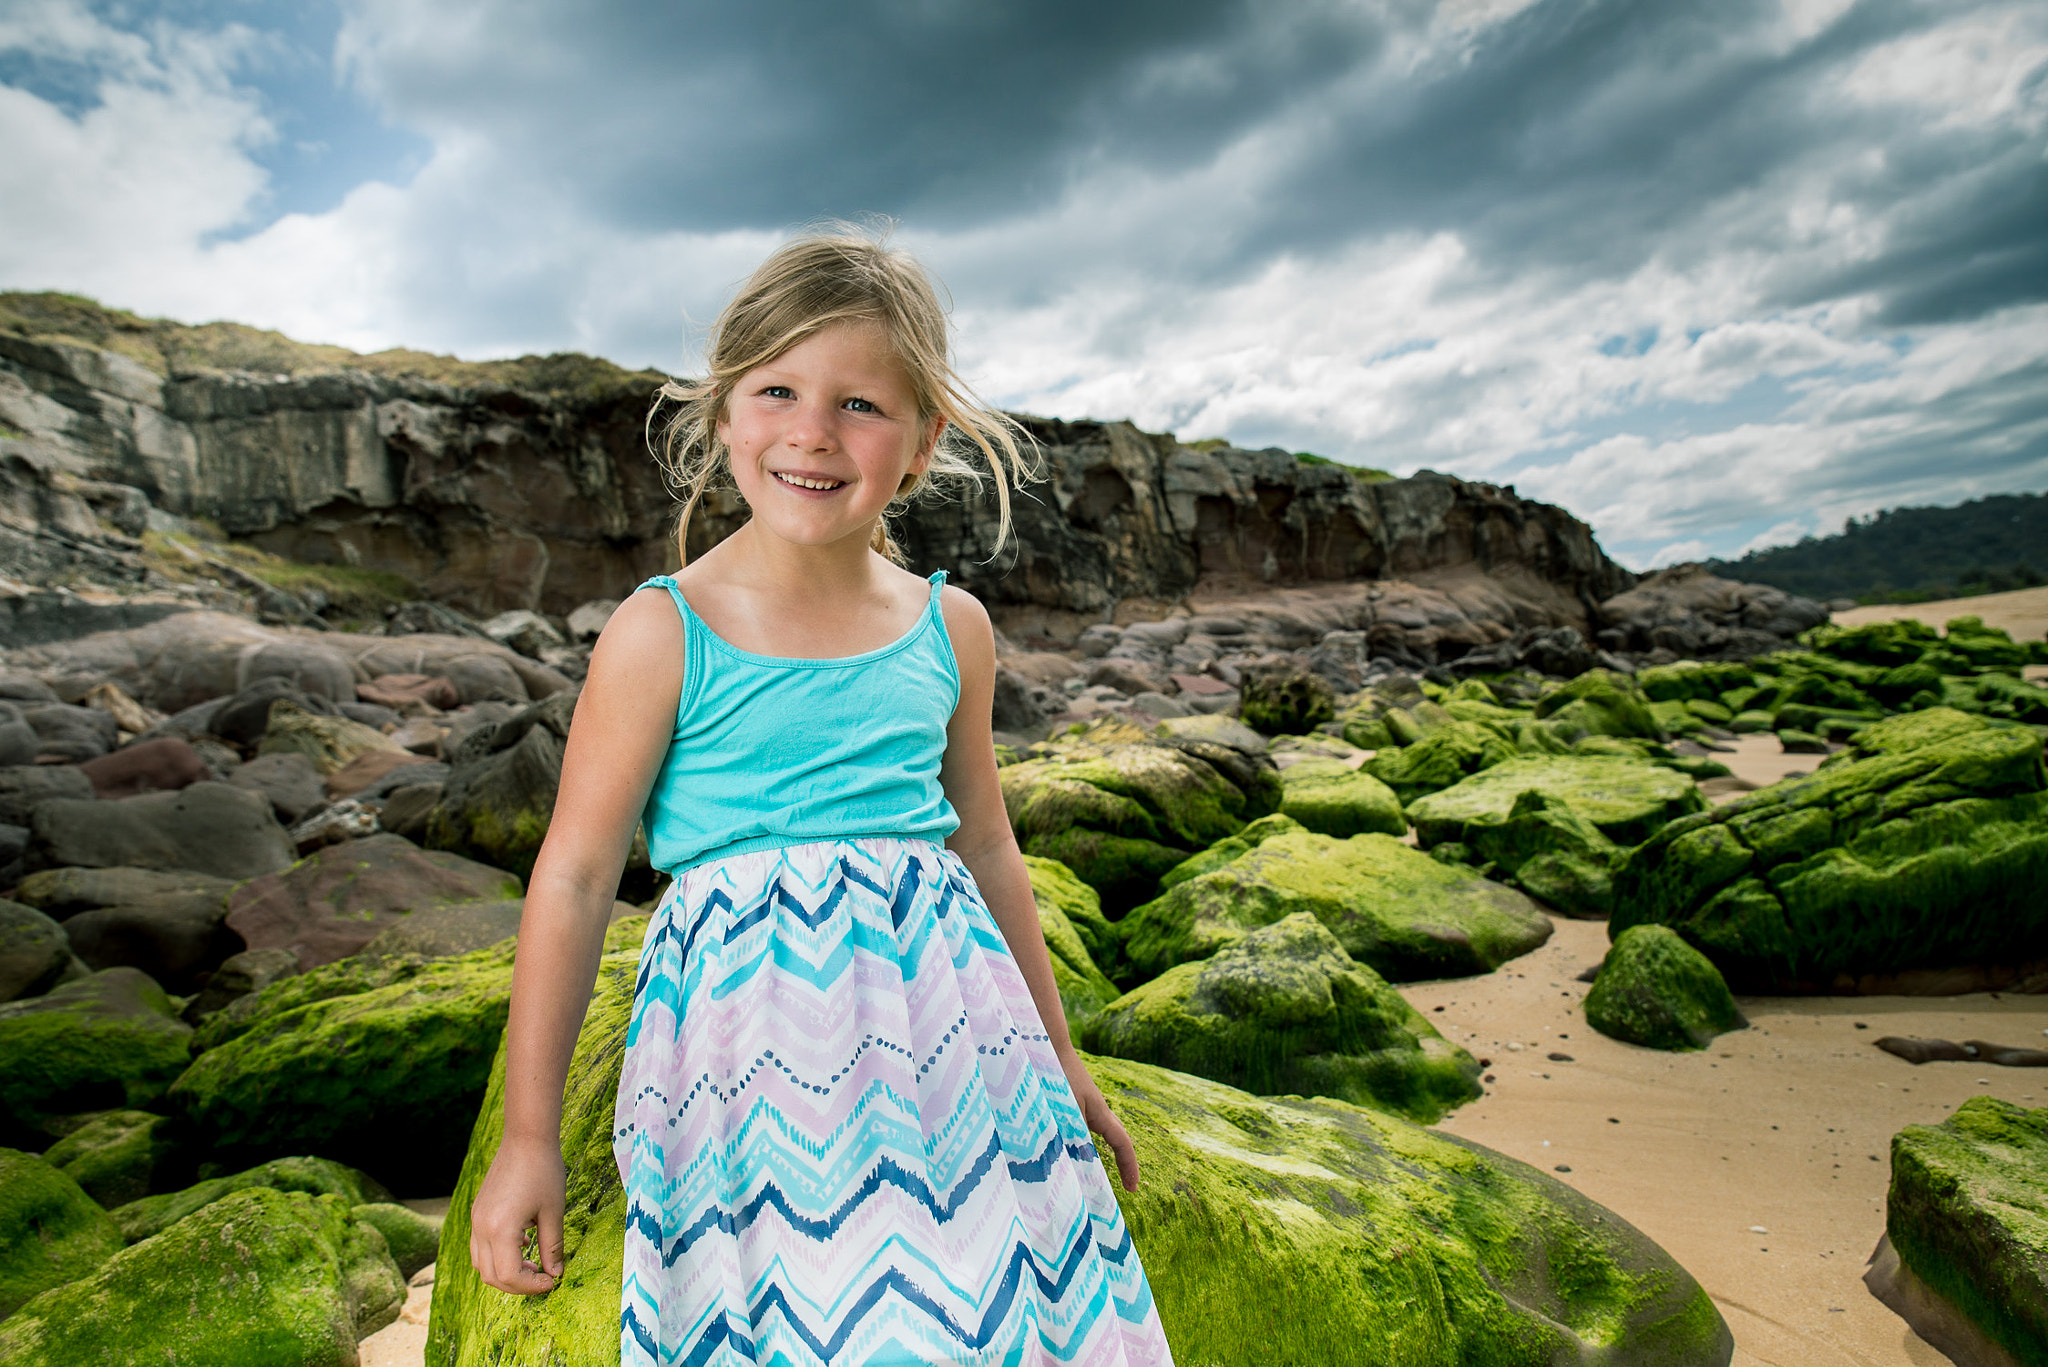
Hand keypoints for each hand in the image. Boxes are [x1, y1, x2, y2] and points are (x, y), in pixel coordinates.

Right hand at [469, 1134, 566, 1294]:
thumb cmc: (544, 1171)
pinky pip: (479, 1247)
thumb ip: (552, 1247)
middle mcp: (481, 1228)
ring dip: (505, 1272)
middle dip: (517, 1284)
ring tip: (532, 1263)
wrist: (525, 1138)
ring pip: (481, 1264)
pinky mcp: (477, 1212)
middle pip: (490, 1276)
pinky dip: (497, 1256)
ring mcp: (475, 1220)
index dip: (530, 1286)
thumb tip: (555, 1274)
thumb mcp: (553, 1212)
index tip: (551, 1281)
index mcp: (499, 1230)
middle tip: (543, 1278)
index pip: (508, 1276)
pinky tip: (523, 1244)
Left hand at [1060, 1051, 1139, 1191]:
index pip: (1123, 1143)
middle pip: (1112, 1139)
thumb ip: (1071, 1134)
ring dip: (1085, 1155)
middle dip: (1116, 1162)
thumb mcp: (1066, 1108)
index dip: (1130, 1167)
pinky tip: (1049, 1150)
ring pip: (1087, 1135)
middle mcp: (1092, 1109)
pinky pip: (1070, 1126)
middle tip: (1113, 1187)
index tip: (1132, 1189)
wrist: (1043, 1040)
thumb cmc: (1056, 1072)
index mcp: (1099, 1112)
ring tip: (1073, 1177)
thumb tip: (1071, 1162)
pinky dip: (1066, 1142)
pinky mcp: (1062, 1099)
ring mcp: (1078, 1103)